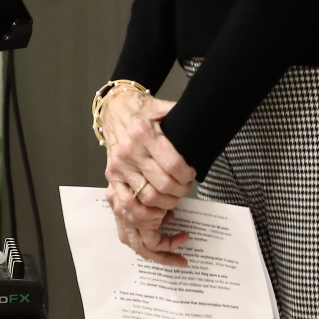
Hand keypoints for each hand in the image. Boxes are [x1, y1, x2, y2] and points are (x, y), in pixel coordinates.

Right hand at [100, 89, 196, 265]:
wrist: (114, 109)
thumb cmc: (142, 109)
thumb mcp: (163, 107)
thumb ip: (181, 115)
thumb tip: (207, 121)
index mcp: (143, 132)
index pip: (172, 163)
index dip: (187, 174)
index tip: (192, 173)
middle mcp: (129, 151)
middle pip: (162, 184)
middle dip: (180, 190)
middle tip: (186, 187)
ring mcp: (118, 167)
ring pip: (147, 197)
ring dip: (166, 202)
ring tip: (174, 196)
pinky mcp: (112, 178)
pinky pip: (128, 203)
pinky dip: (145, 211)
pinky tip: (156, 207)